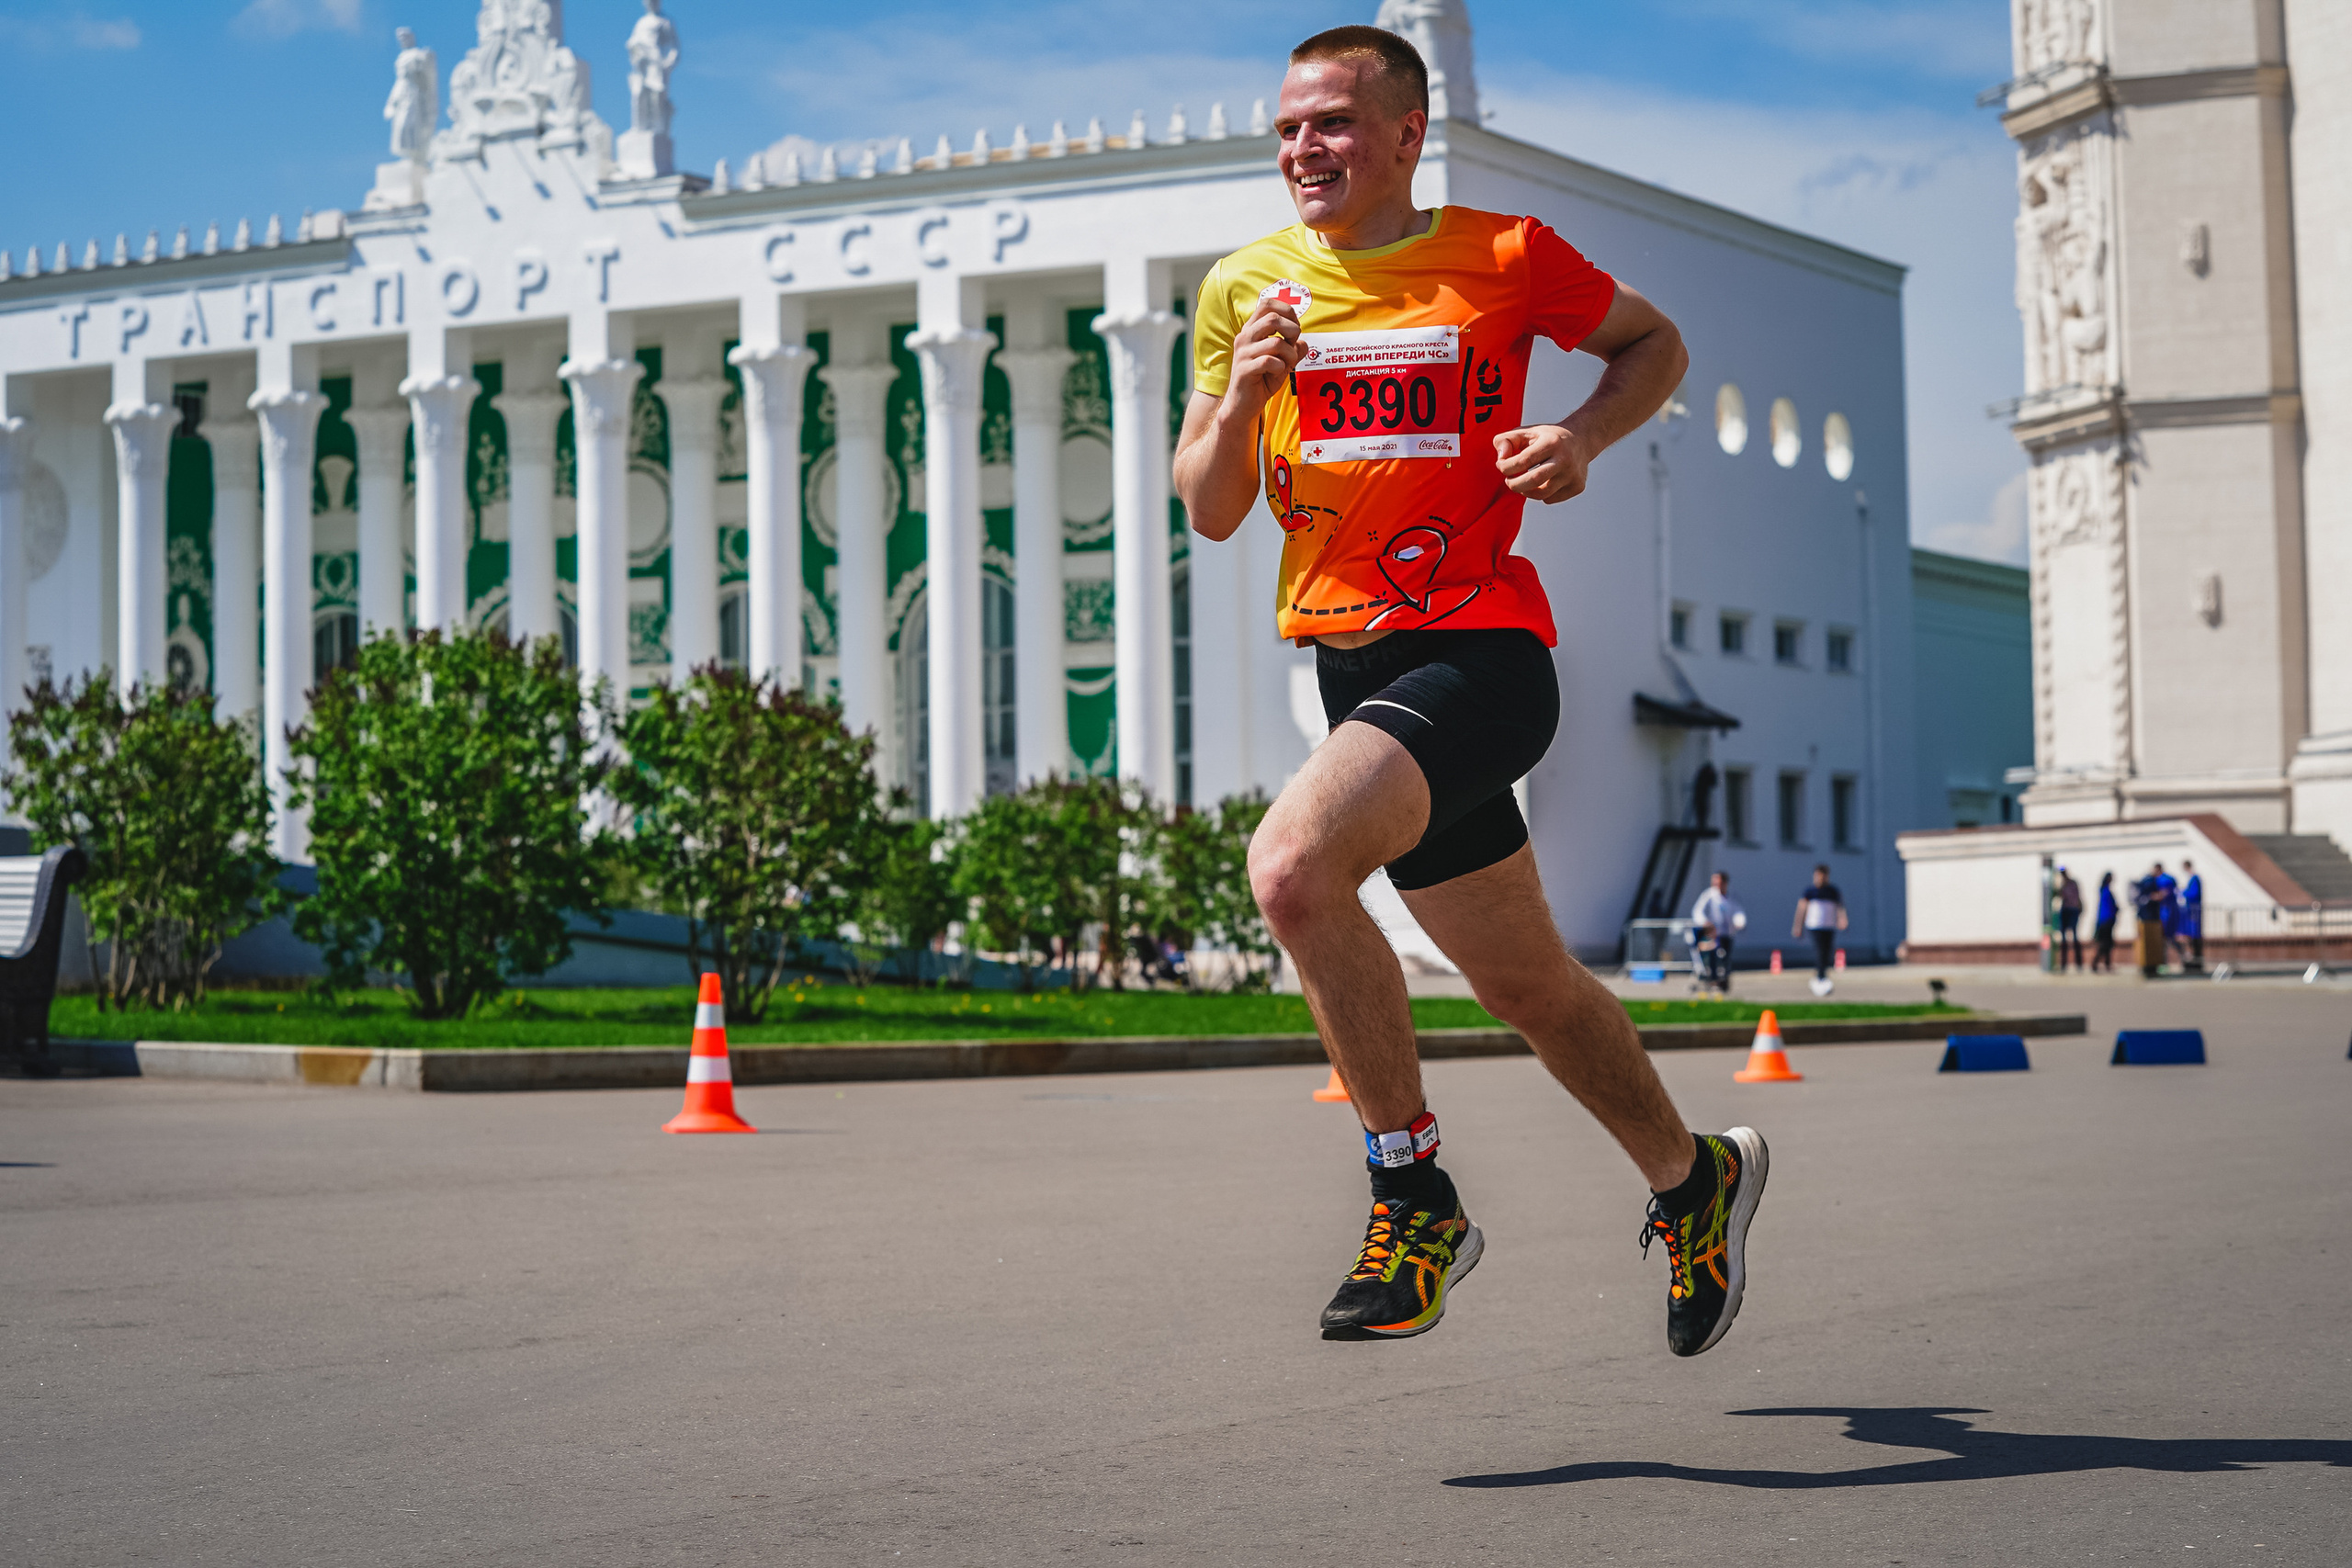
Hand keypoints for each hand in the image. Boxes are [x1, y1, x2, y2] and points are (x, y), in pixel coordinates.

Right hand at [1220, 300, 1307, 423]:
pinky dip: (1280, 367)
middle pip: (1272, 318)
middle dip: (1292, 330)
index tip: (1294, 328)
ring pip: (1275, 342)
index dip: (1287, 311)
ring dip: (1289, 355)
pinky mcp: (1244, 370)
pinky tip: (1277, 373)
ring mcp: (1242, 354)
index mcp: (1251, 330)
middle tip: (1293, 345)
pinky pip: (1269, 361)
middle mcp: (1244, 337)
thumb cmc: (1262, 379)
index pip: (1267, 304)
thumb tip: (1304, 343)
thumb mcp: (1282, 361)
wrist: (1243, 404)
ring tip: (1287, 365)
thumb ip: (1294, 348)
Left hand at [1494, 422, 1592, 502]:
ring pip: (1542, 494)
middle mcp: (1565, 459)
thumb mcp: (1526, 432)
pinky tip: (1543, 482)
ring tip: (1523, 482)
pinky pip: (1550, 499)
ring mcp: (1573, 474)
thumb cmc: (1546, 438)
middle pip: (1534, 480)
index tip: (1502, 466)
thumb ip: (1505, 440)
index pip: (1523, 460)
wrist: (1581, 440)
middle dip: (1514, 484)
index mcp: (1552, 442)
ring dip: (1525, 491)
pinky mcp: (1577, 486)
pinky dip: (1540, 494)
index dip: (1506, 467)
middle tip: (1509, 481)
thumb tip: (1500, 459)